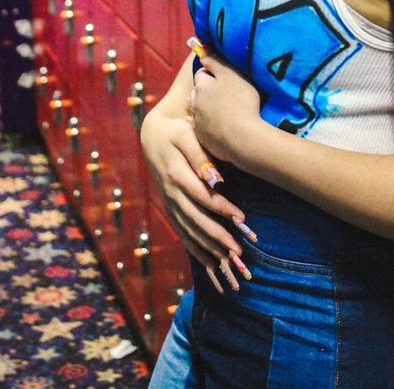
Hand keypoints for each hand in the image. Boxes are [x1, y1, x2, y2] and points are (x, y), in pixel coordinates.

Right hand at [140, 105, 254, 292]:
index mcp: (176, 173)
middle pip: (196, 219)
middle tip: (238, 251)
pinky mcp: (169, 207)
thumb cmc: (176, 130)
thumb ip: (200, 156)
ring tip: (229, 262)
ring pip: (188, 230)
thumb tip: (215, 178)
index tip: (242, 219)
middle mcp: (170, 193)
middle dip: (217, 237)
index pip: (202, 195)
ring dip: (208, 248)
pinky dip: (195, 248)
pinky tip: (210, 263)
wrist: (152, 133)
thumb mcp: (187, 135)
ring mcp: (168, 202)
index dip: (221, 208)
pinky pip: (182, 232)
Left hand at [190, 53, 261, 163]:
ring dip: (209, 109)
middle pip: (198, 93)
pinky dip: (212, 126)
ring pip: (200, 110)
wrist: (242, 138)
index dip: (213, 74)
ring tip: (226, 112)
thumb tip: (200, 48)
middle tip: (226, 95)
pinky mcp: (203, 139)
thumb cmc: (240, 102)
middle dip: (207, 92)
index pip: (202, 73)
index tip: (226, 79)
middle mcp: (194, 103)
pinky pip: (205, 128)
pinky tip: (226, 127)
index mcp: (200, 86)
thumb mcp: (230, 74)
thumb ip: (214, 60)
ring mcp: (197, 123)